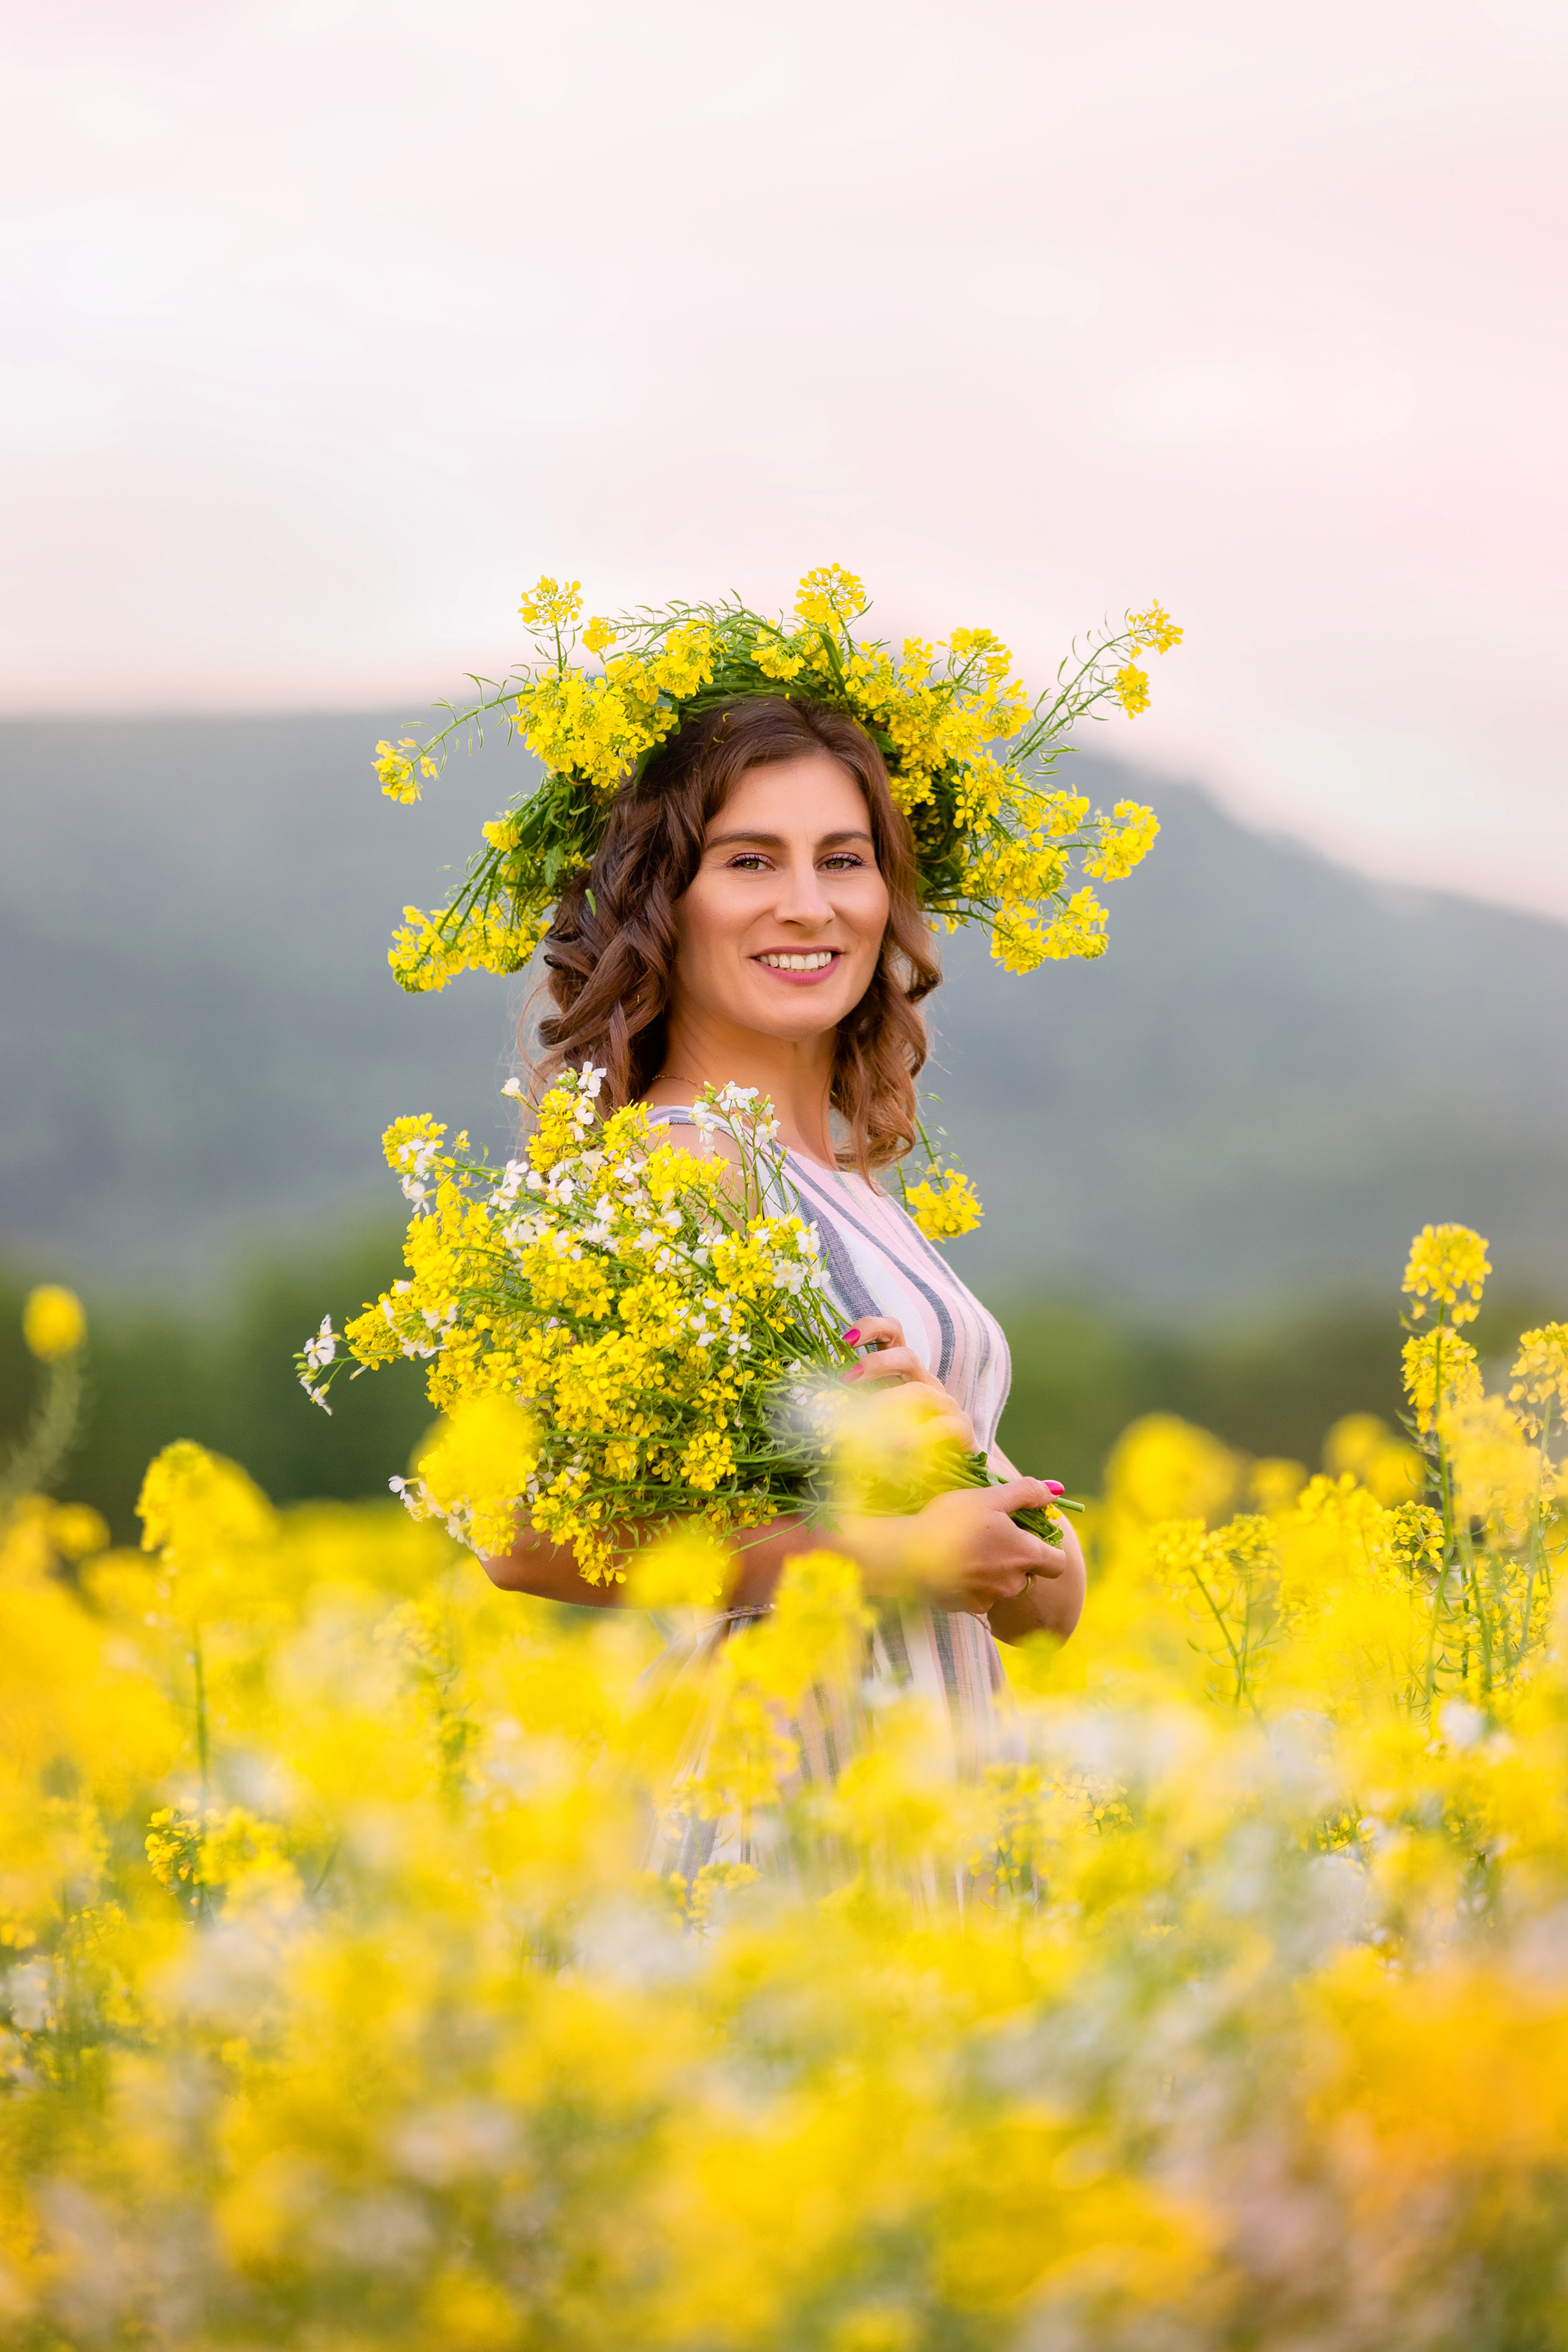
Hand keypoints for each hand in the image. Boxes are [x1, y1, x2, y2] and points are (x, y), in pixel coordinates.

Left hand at [841, 1316, 977, 1453]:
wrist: (957, 1462)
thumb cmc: (909, 1434)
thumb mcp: (879, 1415)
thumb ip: (854, 1408)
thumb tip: (816, 1413)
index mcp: (903, 1370)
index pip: (892, 1333)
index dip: (871, 1328)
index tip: (844, 1340)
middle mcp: (925, 1380)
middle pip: (906, 1355)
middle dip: (876, 1362)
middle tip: (847, 1378)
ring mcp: (944, 1403)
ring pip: (920, 1391)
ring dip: (890, 1400)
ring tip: (865, 1416)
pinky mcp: (960, 1427)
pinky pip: (940, 1426)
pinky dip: (918, 1435)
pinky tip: (898, 1445)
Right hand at [897, 1478, 1067, 1614]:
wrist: (906, 1555)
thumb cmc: (951, 1521)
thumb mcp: (990, 1497)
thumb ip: (1026, 1493)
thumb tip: (1055, 1490)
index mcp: (1025, 1555)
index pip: (1058, 1563)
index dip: (1049, 1550)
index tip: (1029, 1536)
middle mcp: (1013, 1583)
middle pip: (1027, 1573)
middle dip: (1014, 1558)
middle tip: (988, 1536)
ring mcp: (989, 1598)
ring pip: (1001, 1585)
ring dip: (991, 1571)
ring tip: (964, 1548)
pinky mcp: (965, 1607)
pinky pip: (977, 1595)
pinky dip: (969, 1582)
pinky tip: (949, 1564)